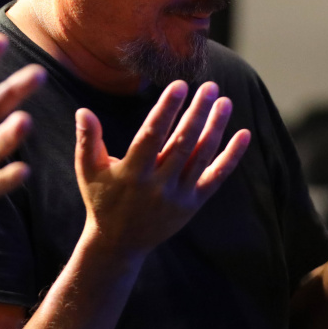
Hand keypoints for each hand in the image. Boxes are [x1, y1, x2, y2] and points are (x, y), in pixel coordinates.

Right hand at [75, 80, 249, 257]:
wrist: (118, 244)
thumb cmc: (101, 199)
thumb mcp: (88, 171)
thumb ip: (88, 140)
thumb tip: (83, 111)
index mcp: (131, 173)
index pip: (152, 135)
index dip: (166, 109)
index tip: (180, 85)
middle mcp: (157, 185)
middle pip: (183, 143)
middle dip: (197, 113)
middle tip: (210, 86)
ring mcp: (178, 196)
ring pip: (202, 157)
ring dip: (216, 128)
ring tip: (225, 102)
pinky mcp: (192, 205)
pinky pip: (216, 178)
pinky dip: (232, 157)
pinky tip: (244, 134)